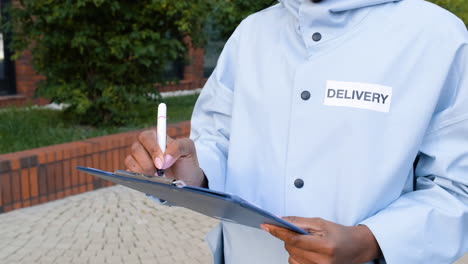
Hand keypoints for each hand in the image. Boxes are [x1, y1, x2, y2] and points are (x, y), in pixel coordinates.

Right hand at [124, 129, 206, 186]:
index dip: (152, 150)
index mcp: (156, 137)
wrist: (186, 180)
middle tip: (160, 172)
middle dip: (148, 163)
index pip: (146, 137)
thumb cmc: (186, 161)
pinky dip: (138, 177)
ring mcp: (138, 159)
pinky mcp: (134, 171)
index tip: (161, 164)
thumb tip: (164, 159)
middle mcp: (144, 146)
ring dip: (143, 170)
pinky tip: (150, 180)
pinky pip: (128, 172)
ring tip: (157, 176)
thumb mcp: (188, 149)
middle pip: (136, 149)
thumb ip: (178, 147)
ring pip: (130, 161)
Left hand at [261, 217, 380, 263]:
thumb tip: (279, 219)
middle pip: (291, 248)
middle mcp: (323, 262)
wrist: (355, 248)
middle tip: (299, 232)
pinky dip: (296, 256)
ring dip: (293, 248)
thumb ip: (298, 222)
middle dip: (288, 238)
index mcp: (326, 246)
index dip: (278, 232)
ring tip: (307, 242)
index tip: (266, 225)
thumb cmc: (339, 234)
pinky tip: (306, 251)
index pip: (294, 239)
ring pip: (291, 257)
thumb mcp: (320, 223)